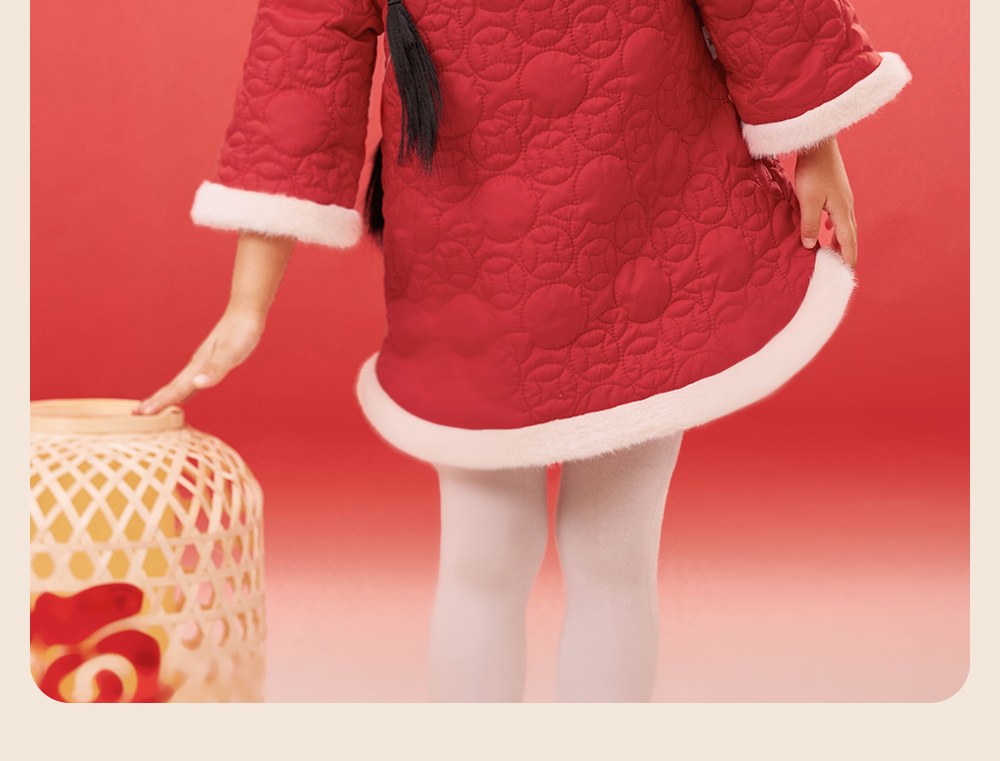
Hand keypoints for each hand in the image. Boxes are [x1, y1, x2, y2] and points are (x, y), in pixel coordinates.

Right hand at [132, 307, 265, 414]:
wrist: (246, 312)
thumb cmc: (241, 332)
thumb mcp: (231, 353)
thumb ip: (215, 369)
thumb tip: (198, 384)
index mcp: (198, 365)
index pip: (176, 388)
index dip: (161, 402)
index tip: (143, 414)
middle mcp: (197, 364)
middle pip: (173, 387)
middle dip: (156, 401)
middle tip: (136, 414)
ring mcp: (202, 362)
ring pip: (180, 384)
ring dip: (166, 397)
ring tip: (152, 408)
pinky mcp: (211, 362)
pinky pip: (192, 381)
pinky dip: (184, 392)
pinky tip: (185, 397)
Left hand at [794, 136, 857, 269]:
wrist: (819, 144)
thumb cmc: (813, 171)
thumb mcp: (808, 201)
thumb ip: (809, 224)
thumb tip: (811, 246)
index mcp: (842, 211)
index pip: (848, 241)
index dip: (848, 257)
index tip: (847, 273)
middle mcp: (846, 205)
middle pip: (850, 234)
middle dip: (847, 252)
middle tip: (842, 268)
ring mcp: (842, 197)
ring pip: (844, 224)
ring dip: (841, 239)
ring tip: (834, 252)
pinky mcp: (836, 191)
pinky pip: (838, 214)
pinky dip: (834, 226)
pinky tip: (826, 227)